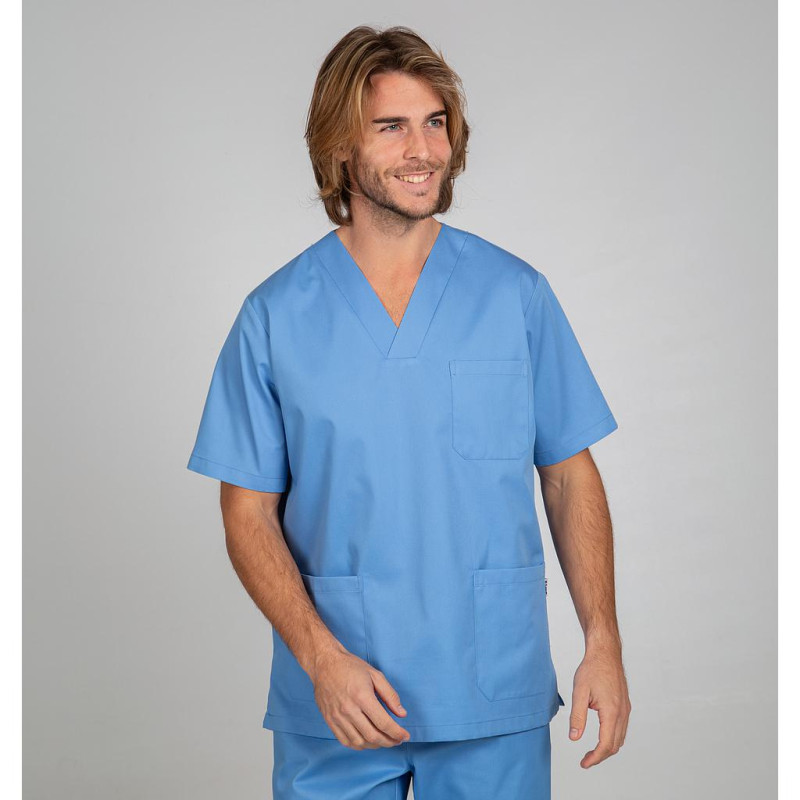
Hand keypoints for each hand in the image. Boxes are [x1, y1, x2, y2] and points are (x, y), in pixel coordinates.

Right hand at [311, 646, 410, 749]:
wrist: (325, 663)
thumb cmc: (351, 667)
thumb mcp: (375, 674)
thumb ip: (390, 695)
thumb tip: (402, 713)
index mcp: (362, 697)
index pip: (383, 723)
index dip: (397, 733)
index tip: (405, 736)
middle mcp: (349, 710)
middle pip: (373, 736)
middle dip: (389, 742)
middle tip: (397, 741)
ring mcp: (337, 717)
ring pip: (359, 742)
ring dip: (375, 745)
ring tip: (383, 740)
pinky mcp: (329, 720)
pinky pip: (345, 741)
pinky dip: (359, 745)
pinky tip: (367, 741)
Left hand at [568, 645, 631, 767]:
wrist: (605, 653)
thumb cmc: (592, 669)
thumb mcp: (579, 692)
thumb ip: (577, 716)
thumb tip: (574, 737)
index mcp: (611, 712)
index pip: (606, 744)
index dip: (595, 758)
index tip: (584, 763)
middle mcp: (622, 713)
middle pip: (615, 745)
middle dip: (600, 756)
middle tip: (585, 760)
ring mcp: (626, 709)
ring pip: (620, 738)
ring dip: (607, 748)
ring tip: (592, 751)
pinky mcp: (625, 705)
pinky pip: (622, 728)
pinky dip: (612, 737)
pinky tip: (602, 735)